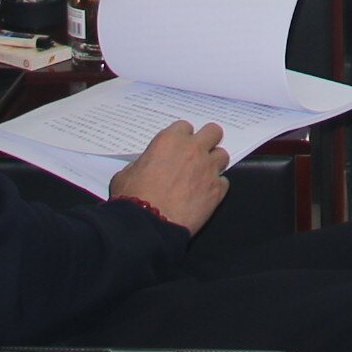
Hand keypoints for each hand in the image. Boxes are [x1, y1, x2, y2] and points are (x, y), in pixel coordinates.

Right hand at [107, 119, 233, 231]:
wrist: (149, 224)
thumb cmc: (133, 199)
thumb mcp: (126, 173)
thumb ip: (141, 163)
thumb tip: (145, 166)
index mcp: (170, 141)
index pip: (185, 126)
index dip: (182, 137)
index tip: (179, 147)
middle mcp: (193, 150)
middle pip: (213, 131)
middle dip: (208, 140)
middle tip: (199, 153)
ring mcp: (207, 168)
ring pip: (222, 155)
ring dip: (214, 163)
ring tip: (203, 175)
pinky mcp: (217, 190)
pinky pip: (224, 181)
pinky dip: (216, 186)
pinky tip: (205, 194)